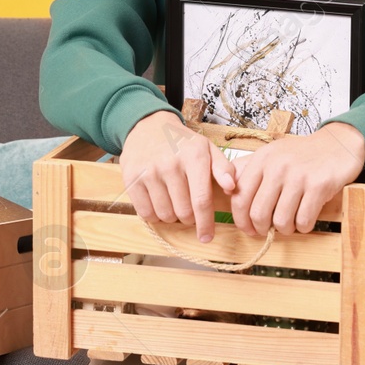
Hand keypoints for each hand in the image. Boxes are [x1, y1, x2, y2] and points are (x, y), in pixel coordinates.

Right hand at [119, 110, 237, 242]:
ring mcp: (149, 172)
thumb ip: (223, 169)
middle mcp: (170, 164)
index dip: (205, 223)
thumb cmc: (183, 144)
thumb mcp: (207, 149)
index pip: (201, 200)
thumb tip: (232, 188)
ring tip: (174, 202)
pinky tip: (159, 203)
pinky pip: (146, 213)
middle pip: (184, 212)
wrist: (148, 127)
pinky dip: (155, 215)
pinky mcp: (131, 179)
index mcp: (194, 156)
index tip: (207, 237)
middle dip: (190, 218)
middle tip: (189, 209)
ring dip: (172, 216)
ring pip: (165, 215)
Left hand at [229, 122, 364, 237]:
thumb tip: (227, 191)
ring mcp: (299, 176)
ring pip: (281, 220)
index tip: (248, 228)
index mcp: (262, 159)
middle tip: (270, 230)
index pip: (239, 196)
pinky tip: (305, 219)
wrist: (338, 144)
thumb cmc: (302, 155)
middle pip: (258, 213)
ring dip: (285, 229)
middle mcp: (277, 166)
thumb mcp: (272, 154)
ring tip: (290, 223)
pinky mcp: (319, 185)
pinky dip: (303, 227)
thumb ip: (249, 171)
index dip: (241, 220)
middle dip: (262, 229)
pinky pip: (303, 220)